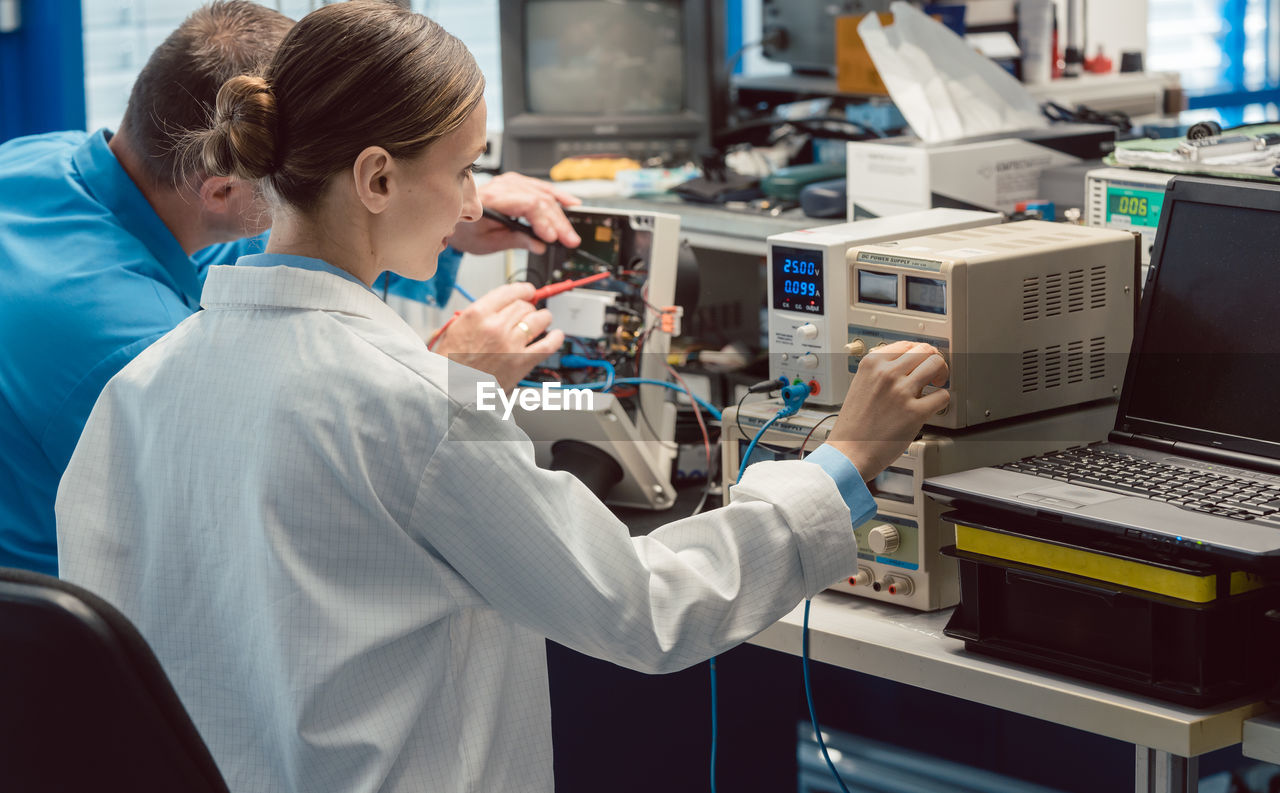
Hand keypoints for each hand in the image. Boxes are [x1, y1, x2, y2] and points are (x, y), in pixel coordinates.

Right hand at [432, 282, 564, 391]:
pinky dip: (555, 338)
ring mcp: (511, 344)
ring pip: (538, 320)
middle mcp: (496, 326)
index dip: (523, 290)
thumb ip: (479, 314)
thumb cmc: (450, 362)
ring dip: (542, 318)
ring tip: (542, 320)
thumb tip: (500, 306)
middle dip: (529, 307)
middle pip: (524, 306)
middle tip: (529, 311)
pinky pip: (547, 345)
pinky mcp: (521, 362)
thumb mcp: (455, 327)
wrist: (450, 389)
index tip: (528, 291)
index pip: (509, 291)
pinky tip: (556, 335)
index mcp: (477, 314)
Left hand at [447, 172, 582, 254]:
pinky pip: (539, 187)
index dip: (543, 221)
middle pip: (538, 199)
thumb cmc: (464, 230)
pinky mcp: (515, 184)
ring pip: (542, 193)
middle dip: (557, 222)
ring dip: (560, 212)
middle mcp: (501, 186)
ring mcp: (508, 182)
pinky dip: (556, 196)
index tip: (553, 238)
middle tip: (569, 240)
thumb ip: (515, 241)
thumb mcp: (487, 243)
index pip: (527, 204)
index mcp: (491, 200)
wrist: (453, 219)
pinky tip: (569, 203)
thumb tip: (539, 245)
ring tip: (571, 229)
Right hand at [826, 341, 950, 480]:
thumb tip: (907, 366)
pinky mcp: (915, 412)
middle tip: (934, 371)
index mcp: (872, 364)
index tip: (921, 360)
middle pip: (924, 350)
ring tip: (937, 384)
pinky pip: (942, 396)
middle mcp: (887, 374)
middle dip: (934, 358)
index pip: (906, 344)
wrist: (849, 451)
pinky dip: (941, 400)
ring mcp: (901, 392)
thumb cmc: (854, 425)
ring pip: (936, 365)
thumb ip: (881, 373)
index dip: (918, 351)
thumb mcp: (861, 385)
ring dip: (941, 373)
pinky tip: (932, 405)